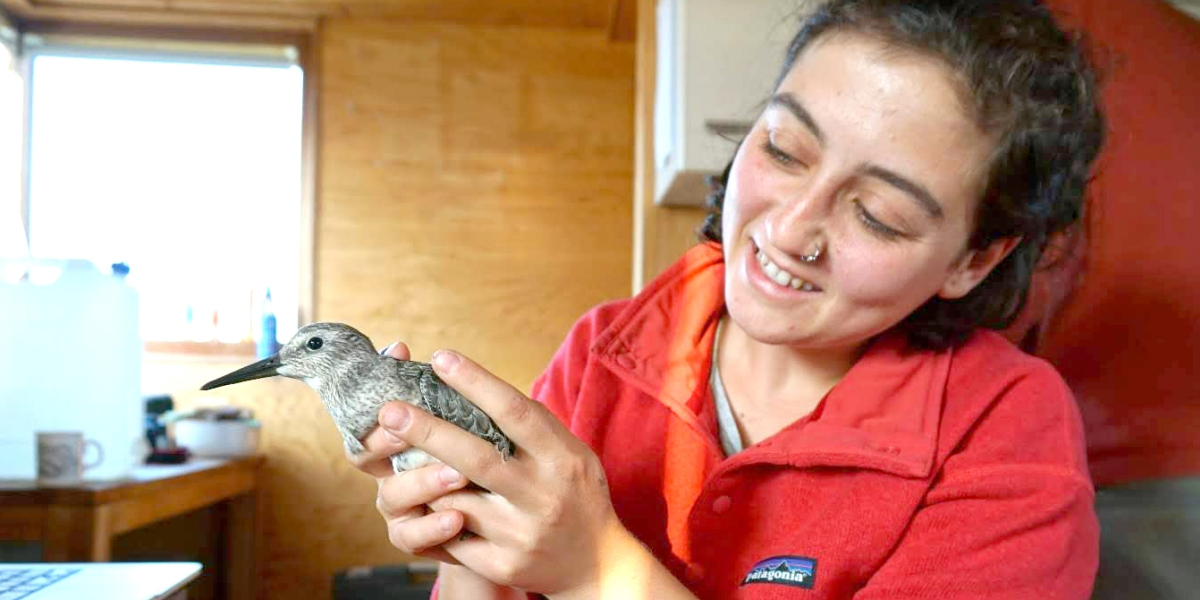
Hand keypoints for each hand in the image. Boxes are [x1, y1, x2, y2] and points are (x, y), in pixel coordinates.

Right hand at [344, 341, 469, 564]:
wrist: (507, 522)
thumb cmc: (480, 460)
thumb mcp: (464, 422)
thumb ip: (433, 391)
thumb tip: (397, 347)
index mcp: (395, 445)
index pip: (363, 425)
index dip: (371, 411)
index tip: (393, 401)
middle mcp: (390, 475)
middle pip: (368, 458)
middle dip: (390, 439)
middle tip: (417, 424)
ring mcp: (402, 511)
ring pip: (392, 497)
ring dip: (423, 482)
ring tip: (457, 474)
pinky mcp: (422, 542)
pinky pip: (415, 539)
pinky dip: (433, 527)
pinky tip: (457, 518)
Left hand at [376, 349, 627, 597]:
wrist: (596, 563)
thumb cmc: (577, 494)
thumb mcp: (572, 452)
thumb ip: (534, 425)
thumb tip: (481, 386)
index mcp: (561, 458)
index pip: (515, 413)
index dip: (477, 383)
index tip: (442, 359)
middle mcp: (541, 495)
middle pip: (475, 457)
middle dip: (427, 431)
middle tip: (389, 410)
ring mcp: (520, 533)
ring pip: (453, 499)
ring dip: (422, 477)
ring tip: (400, 457)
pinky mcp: (502, 564)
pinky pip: (452, 536)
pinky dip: (432, 515)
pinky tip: (419, 500)